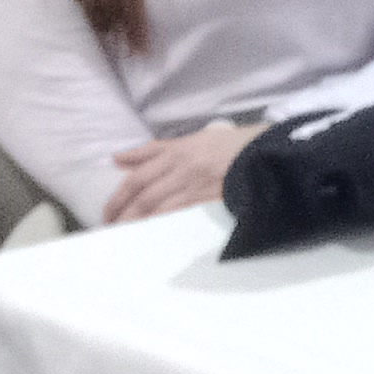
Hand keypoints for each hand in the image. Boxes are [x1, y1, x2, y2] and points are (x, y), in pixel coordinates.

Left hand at [104, 120, 262, 223]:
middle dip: (124, 213)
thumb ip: (154, 150)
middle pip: (145, 194)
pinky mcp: (211, 197)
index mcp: (178, 151)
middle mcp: (183, 168)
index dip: (119, 196)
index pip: (138, 176)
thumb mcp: (191, 139)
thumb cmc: (228, 144)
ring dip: (139, 222)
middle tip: (110, 228)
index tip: (107, 212)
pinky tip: (152, 231)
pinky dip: (162, 222)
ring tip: (125, 234)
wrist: (265, 152)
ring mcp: (197, 184)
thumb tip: (118, 159)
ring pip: (159, 206)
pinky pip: (180, 212)